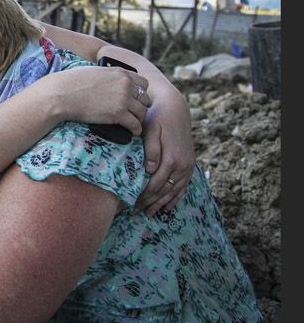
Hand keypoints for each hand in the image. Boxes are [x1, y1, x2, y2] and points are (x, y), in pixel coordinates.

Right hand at [50, 66, 150, 135]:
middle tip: (133, 114)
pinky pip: (135, 125)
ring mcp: (123, 99)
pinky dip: (135, 130)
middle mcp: (125, 84)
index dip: (140, 93)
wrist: (62, 95)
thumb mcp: (95, 72)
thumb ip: (109, 76)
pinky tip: (131, 132)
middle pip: (145, 99)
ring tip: (132, 124)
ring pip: (142, 112)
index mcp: (121, 72)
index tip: (134, 100)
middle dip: (140, 107)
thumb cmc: (72, 83)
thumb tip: (110, 82)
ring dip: (138, 119)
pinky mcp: (118, 114)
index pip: (143, 83)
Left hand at [134, 90, 195, 216]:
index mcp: (172, 159)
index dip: (145, 196)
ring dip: (163, 203)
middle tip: (137, 211)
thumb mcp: (151, 131)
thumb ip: (151, 151)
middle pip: (165, 191)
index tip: (133, 204)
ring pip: (175, 191)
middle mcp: (183, 165)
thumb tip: (150, 170)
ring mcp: (188, 166)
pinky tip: (168, 206)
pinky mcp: (190, 164)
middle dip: (151, 203)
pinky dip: (176, 197)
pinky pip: (184, 185)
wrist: (175, 109)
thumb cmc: (158, 119)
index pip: (156, 184)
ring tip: (150, 213)